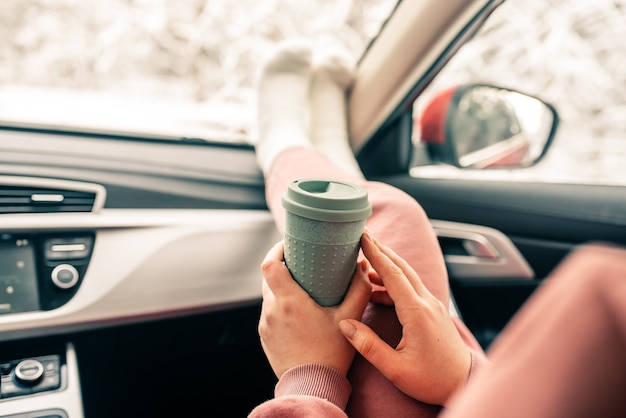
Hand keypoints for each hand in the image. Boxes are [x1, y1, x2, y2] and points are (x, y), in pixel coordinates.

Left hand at [258, 240, 371, 377]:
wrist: (312, 385)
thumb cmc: (331, 353)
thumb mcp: (349, 318)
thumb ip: (359, 289)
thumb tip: (362, 266)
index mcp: (289, 300)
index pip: (270, 264)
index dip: (276, 249)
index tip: (289, 244)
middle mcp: (272, 310)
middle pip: (269, 277)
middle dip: (283, 268)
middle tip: (302, 265)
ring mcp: (265, 324)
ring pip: (269, 296)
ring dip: (282, 289)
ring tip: (303, 290)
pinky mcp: (265, 337)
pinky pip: (270, 314)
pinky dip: (281, 308)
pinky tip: (298, 314)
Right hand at [339, 231, 470, 404]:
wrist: (464, 384)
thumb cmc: (432, 380)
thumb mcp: (396, 369)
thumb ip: (369, 346)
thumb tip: (345, 325)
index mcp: (417, 312)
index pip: (393, 274)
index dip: (376, 254)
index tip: (362, 236)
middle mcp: (427, 303)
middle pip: (402, 268)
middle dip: (381, 250)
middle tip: (362, 236)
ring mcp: (433, 306)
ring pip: (407, 276)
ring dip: (387, 265)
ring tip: (363, 262)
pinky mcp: (433, 312)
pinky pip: (411, 289)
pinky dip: (393, 282)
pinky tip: (376, 290)